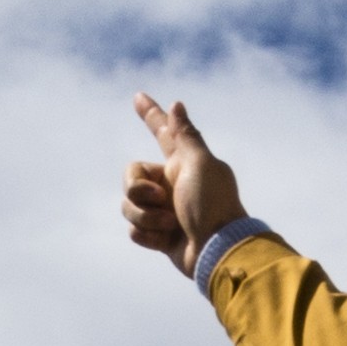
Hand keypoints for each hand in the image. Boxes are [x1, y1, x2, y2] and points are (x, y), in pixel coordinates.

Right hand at [122, 94, 242, 264]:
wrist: (217, 250)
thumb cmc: (212, 204)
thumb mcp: (200, 164)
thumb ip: (185, 135)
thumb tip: (178, 104)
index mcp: (181, 163)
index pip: (162, 132)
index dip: (150, 114)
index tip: (138, 96)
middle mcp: (169, 183)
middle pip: (130, 177)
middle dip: (137, 190)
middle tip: (160, 198)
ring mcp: (162, 209)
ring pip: (129, 205)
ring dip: (145, 216)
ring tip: (170, 224)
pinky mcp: (157, 235)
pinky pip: (134, 229)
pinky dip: (148, 235)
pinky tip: (168, 240)